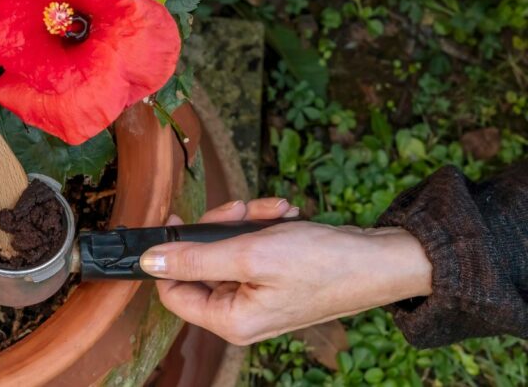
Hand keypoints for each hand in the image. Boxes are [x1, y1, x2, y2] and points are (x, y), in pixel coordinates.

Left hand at [142, 198, 432, 344]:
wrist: (380, 259)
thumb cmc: (324, 262)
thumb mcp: (250, 253)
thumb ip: (195, 257)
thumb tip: (149, 263)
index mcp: (230, 320)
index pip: (172, 291)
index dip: (170, 253)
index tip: (178, 217)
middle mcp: (241, 314)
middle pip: (201, 263)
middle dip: (220, 227)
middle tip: (240, 210)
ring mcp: (258, 296)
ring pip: (226, 248)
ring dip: (245, 222)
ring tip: (273, 211)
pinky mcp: (273, 279)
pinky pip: (251, 246)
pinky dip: (263, 226)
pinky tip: (284, 215)